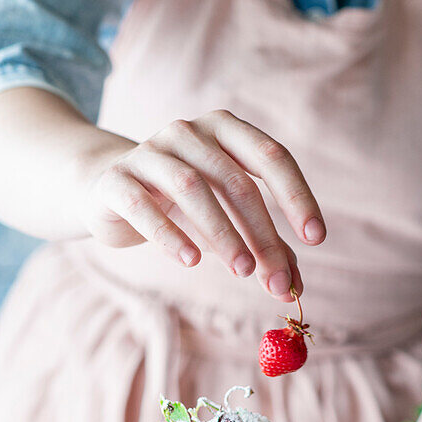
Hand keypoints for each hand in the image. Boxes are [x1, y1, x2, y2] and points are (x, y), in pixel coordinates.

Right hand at [77, 109, 325, 299]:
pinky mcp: (116, 179)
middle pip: (235, 180)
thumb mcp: (227, 221)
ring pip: (192, 189)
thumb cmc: (179, 205)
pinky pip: (143, 205)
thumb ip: (263, 247)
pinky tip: (191, 261)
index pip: (272, 157)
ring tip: (242, 270)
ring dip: (222, 234)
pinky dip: (170, 234)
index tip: (316, 238)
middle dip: (261, 232)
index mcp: (224, 132)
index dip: (297, 197)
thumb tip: (294, 288)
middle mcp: (188, 133)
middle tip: (276, 277)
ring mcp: (149, 152)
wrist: (105, 191)